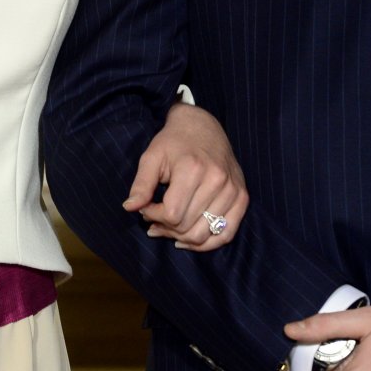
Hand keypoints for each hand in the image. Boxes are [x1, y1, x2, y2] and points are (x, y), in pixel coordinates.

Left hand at [124, 102, 248, 249]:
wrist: (203, 127)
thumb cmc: (173, 142)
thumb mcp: (152, 157)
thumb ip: (141, 184)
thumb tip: (129, 208)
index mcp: (193, 168)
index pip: (171, 213)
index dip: (153, 216)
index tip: (146, 207)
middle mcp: (216, 180)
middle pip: (187, 226)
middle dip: (165, 228)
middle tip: (154, 220)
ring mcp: (233, 190)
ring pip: (204, 234)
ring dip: (182, 238)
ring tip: (169, 229)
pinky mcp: (242, 196)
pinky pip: (227, 234)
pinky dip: (207, 243)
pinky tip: (189, 239)